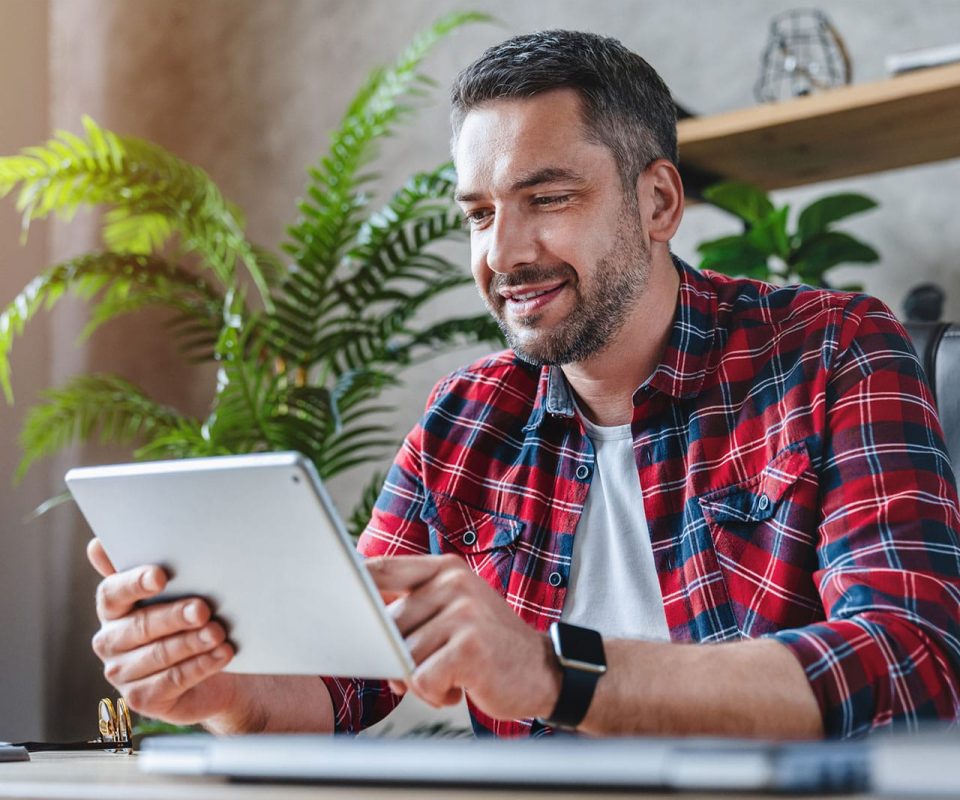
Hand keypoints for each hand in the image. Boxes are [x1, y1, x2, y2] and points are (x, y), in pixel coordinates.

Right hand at [87, 538, 248, 728]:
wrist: (213, 667)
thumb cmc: (189, 620)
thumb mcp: (174, 590)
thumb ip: (143, 567)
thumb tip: (98, 545)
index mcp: (112, 609)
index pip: (113, 593)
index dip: (135, 583)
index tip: (161, 576)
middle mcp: (110, 641)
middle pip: (141, 626)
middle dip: (175, 616)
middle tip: (204, 608)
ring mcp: (122, 673)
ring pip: (159, 655)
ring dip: (192, 643)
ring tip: (218, 632)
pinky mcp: (142, 699)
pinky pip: (172, 681)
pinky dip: (201, 666)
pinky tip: (222, 653)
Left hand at [367, 554, 561, 721]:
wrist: (544, 671)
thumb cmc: (489, 644)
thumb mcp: (455, 609)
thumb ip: (413, 604)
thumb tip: (357, 616)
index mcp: (446, 569)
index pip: (382, 568)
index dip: (353, 587)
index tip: (333, 601)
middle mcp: (454, 583)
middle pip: (387, 625)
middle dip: (396, 656)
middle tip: (429, 666)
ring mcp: (464, 613)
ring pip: (403, 656)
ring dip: (420, 680)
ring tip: (451, 675)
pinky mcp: (469, 647)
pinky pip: (421, 679)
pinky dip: (435, 695)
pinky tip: (460, 688)